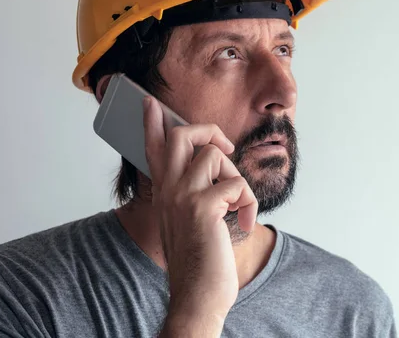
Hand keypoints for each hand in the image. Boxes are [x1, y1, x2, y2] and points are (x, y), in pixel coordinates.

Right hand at [143, 96, 257, 333]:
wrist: (197, 295)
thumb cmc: (199, 259)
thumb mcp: (189, 221)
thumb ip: (194, 192)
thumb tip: (216, 166)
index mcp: (165, 193)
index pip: (153, 149)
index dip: (152, 123)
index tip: (150, 102)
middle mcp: (168, 190)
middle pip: (180, 135)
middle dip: (208, 130)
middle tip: (225, 147)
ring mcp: (182, 196)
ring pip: (215, 155)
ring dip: (237, 178)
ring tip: (237, 205)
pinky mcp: (202, 206)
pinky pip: (236, 184)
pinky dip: (248, 203)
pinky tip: (243, 223)